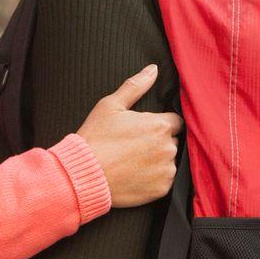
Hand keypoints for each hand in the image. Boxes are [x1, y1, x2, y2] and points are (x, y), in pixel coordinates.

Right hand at [76, 64, 181, 207]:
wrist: (83, 174)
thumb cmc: (95, 138)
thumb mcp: (110, 105)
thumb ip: (135, 86)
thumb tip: (153, 69)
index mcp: (159, 125)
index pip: (175, 121)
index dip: (160, 124)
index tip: (144, 130)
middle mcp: (168, 147)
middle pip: (172, 141)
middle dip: (158, 141)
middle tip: (134, 146)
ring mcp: (166, 170)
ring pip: (169, 161)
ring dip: (158, 160)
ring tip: (134, 161)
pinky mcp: (162, 189)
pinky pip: (165, 180)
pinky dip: (154, 178)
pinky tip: (136, 175)